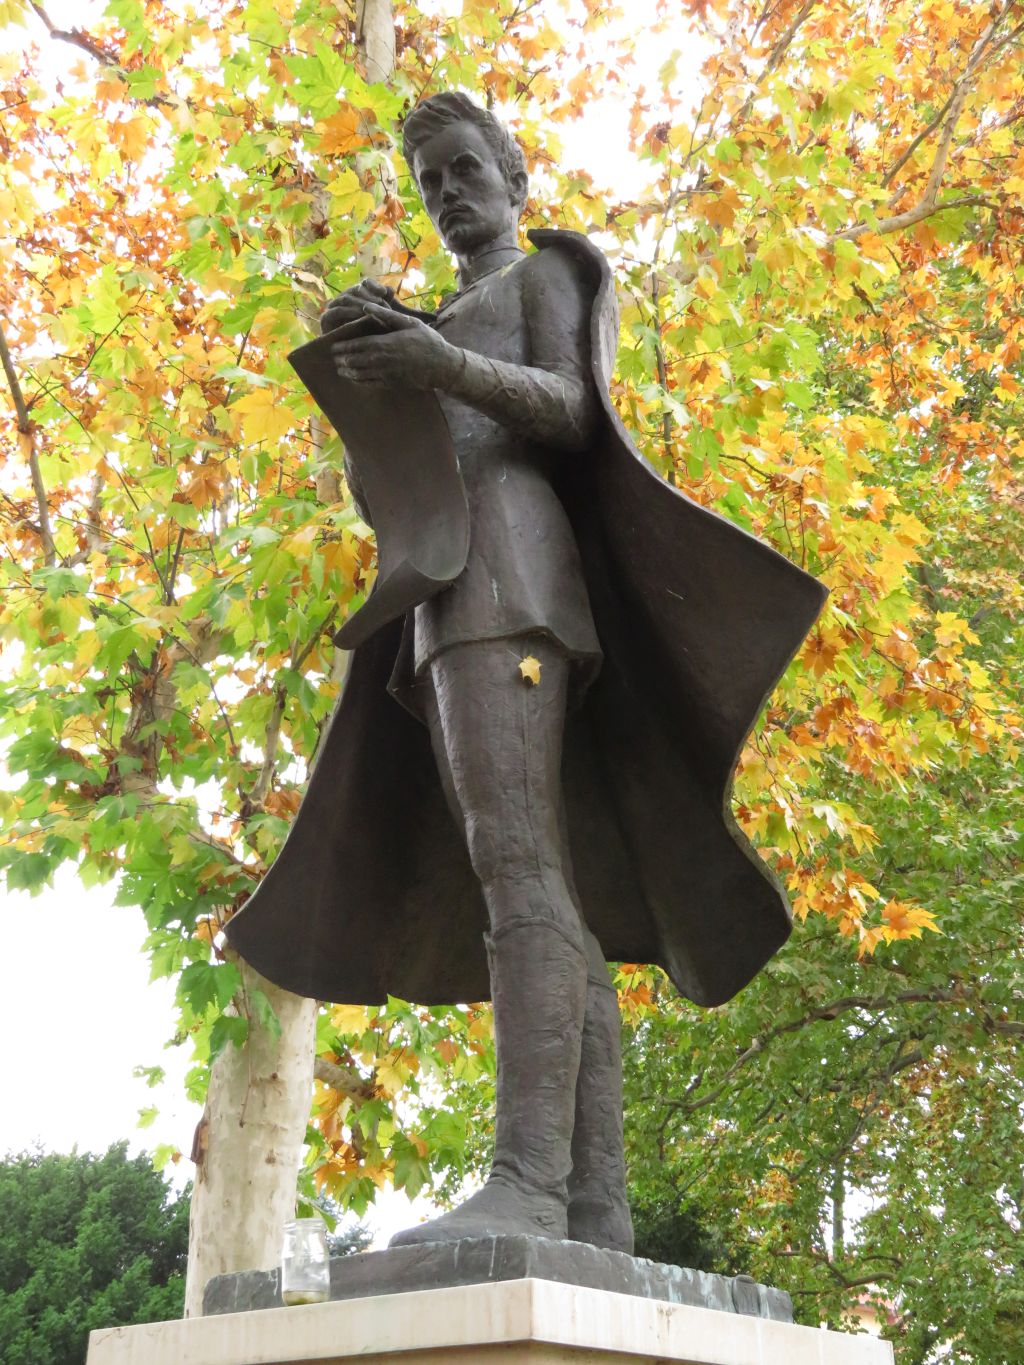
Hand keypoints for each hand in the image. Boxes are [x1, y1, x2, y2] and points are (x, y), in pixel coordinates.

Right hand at [320, 280, 395, 334]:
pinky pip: (336, 311)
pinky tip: (359, 314)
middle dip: (368, 295)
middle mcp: (345, 299)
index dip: (374, 285)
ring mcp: (334, 308)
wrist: (353, 357)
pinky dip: (347, 311)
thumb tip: (390, 290)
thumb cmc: (370, 337)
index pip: (365, 283)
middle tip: (380, 302)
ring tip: (371, 308)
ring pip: (346, 298)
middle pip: (355, 289)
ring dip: (359, 302)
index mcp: (358, 296)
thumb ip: (386, 304)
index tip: (384, 293)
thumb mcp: (382, 320)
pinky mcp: (326, 318)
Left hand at [331, 302, 460, 390]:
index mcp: (385, 344)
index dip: (342, 346)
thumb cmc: (427, 340)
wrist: (442, 366)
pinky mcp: (391, 384)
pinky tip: (354, 378)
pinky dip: (359, 381)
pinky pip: (370, 384)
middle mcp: (382, 361)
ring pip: (360, 374)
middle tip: (333, 357)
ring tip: (340, 368)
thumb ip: (385, 315)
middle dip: (342, 359)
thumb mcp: (408, 322)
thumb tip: (365, 305)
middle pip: (354, 361)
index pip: (356, 346)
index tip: (333, 345)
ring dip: (347, 372)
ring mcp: (386, 374)